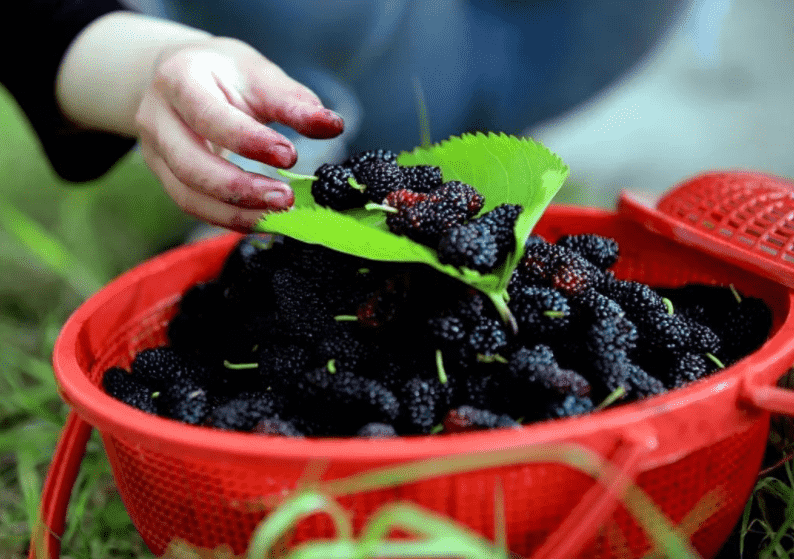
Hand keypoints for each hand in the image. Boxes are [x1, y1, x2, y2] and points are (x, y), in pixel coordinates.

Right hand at [135, 37, 344, 230]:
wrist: (180, 77)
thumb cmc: (224, 74)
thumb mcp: (258, 74)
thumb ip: (294, 101)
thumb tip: (334, 125)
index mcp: (178, 79)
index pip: (208, 116)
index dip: (248, 141)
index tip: (289, 156)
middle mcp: (156, 118)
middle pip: (191, 165)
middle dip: (240, 189)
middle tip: (286, 199)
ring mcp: (154, 152)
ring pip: (187, 195)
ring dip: (236, 214)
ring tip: (279, 216)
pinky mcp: (164, 178)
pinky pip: (193, 207)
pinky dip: (229, 219)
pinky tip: (263, 220)